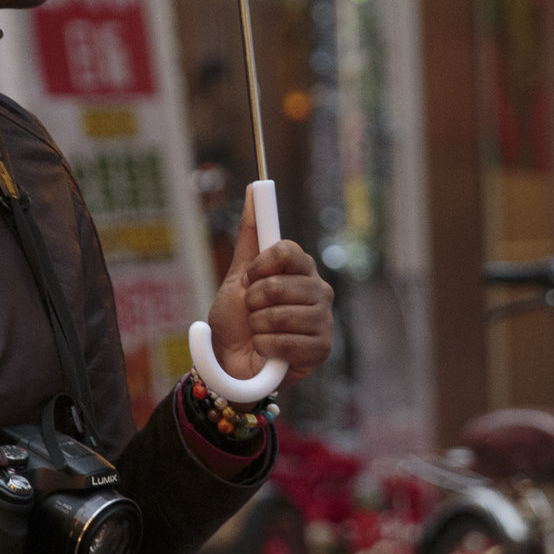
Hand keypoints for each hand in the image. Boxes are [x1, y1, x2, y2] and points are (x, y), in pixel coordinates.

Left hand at [203, 194, 332, 385]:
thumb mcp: (238, 275)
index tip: (249, 279)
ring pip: (280, 314)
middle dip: (254, 302)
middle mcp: (318, 291)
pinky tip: (270, 352)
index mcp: (301, 270)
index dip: (262, 266)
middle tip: (253, 313)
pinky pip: (286, 341)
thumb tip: (252, 190)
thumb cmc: (236, 321)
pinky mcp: (322, 349)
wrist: (230, 364)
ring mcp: (323, 320)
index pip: (288, 250)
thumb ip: (250, 235)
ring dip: (258, 327)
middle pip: (280, 284)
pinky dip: (266, 347)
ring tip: (260, 334)